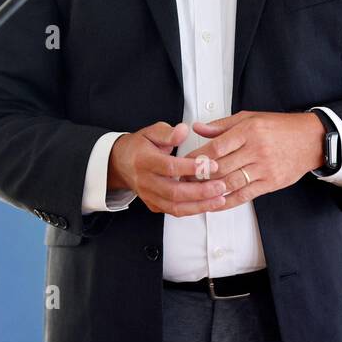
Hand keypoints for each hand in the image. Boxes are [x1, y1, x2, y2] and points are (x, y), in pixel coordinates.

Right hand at [108, 122, 228, 215]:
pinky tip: (208, 204)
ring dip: (199, 205)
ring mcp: (149, 195)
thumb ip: (168, 133)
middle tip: (220, 186)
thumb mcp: (151, 132)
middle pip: (174, 192)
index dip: (190, 167)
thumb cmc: (139, 146)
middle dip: (200, 191)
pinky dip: (192, 210)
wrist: (120, 163)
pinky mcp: (154, 205)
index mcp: (144, 161)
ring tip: (219, 199)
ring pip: (175, 206)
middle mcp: (146, 181)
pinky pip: (174, 211)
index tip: (210, 164)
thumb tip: (184, 130)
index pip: (169, 167)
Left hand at [187, 111, 324, 210]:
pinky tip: (216, 203)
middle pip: (221, 166)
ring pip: (231, 182)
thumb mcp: (250, 118)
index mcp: (249, 130)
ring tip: (195, 192)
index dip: (198, 157)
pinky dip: (228, 201)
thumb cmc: (279, 127)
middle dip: (200, 175)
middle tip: (183, 180)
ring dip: (210, 190)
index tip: (184, 162)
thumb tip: (197, 128)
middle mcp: (256, 149)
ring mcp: (264, 168)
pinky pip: (245, 194)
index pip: (217, 146)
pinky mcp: (271, 183)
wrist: (311, 139)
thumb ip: (222, 125)